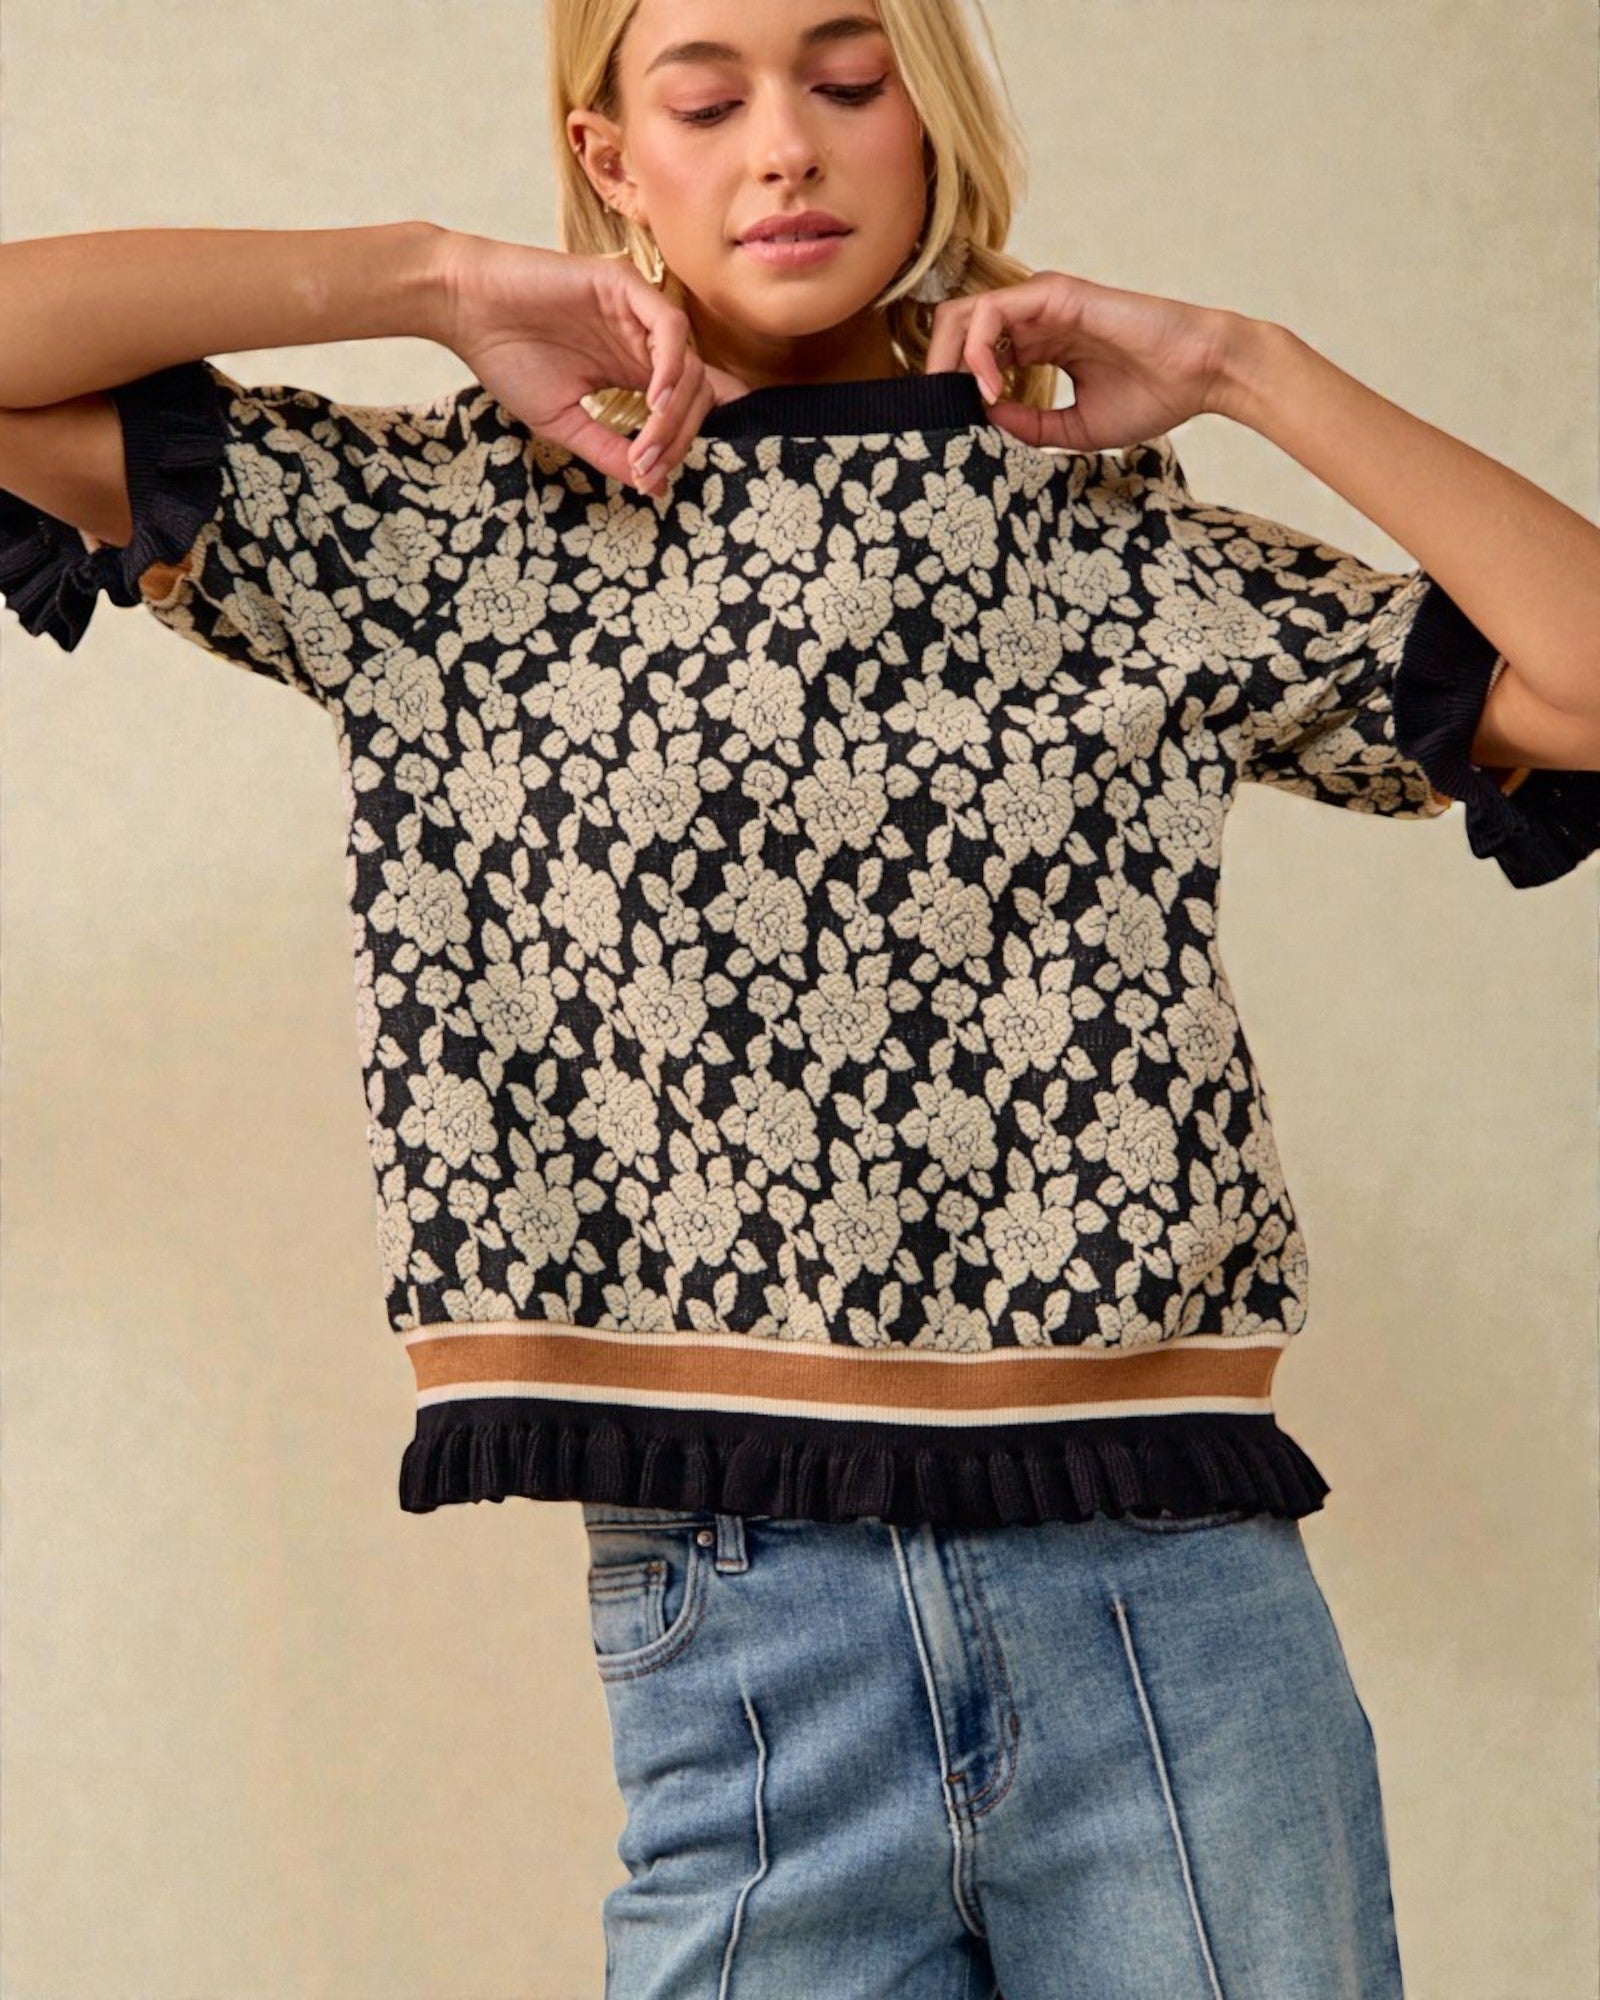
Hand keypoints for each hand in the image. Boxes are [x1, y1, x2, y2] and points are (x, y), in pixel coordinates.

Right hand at [436, 234, 750, 494]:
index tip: (651, 479)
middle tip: (648, 466)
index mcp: (633, 369)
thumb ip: (610, 451)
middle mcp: (643, 341)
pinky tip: (653, 402)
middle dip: (680, 436)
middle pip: (697, 390)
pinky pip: (670, 329)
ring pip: (690, 364)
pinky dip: (671, 369)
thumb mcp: (565, 422)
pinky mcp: (625, 286)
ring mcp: (638, 312)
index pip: (684, 406)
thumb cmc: (507, 360)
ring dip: (675, 412)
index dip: (680, 444)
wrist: (465, 309)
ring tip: (648, 443)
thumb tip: (656, 487)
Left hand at [923, 269, 1256, 451]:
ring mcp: (1044, 301)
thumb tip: (982, 419)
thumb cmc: (1153, 396)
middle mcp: (1036, 318)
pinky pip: (992, 313)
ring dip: (947, 360)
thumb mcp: (1074, 428)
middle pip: (958, 329)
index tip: (950, 426)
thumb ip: (1027, 425)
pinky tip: (987, 388)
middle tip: (935, 412)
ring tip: (954, 401)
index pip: (974, 355)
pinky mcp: (1055, 293)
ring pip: (965, 315)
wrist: (1200, 374)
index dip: (952, 388)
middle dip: (936, 370)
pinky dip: (977, 351)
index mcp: (1040, 344)